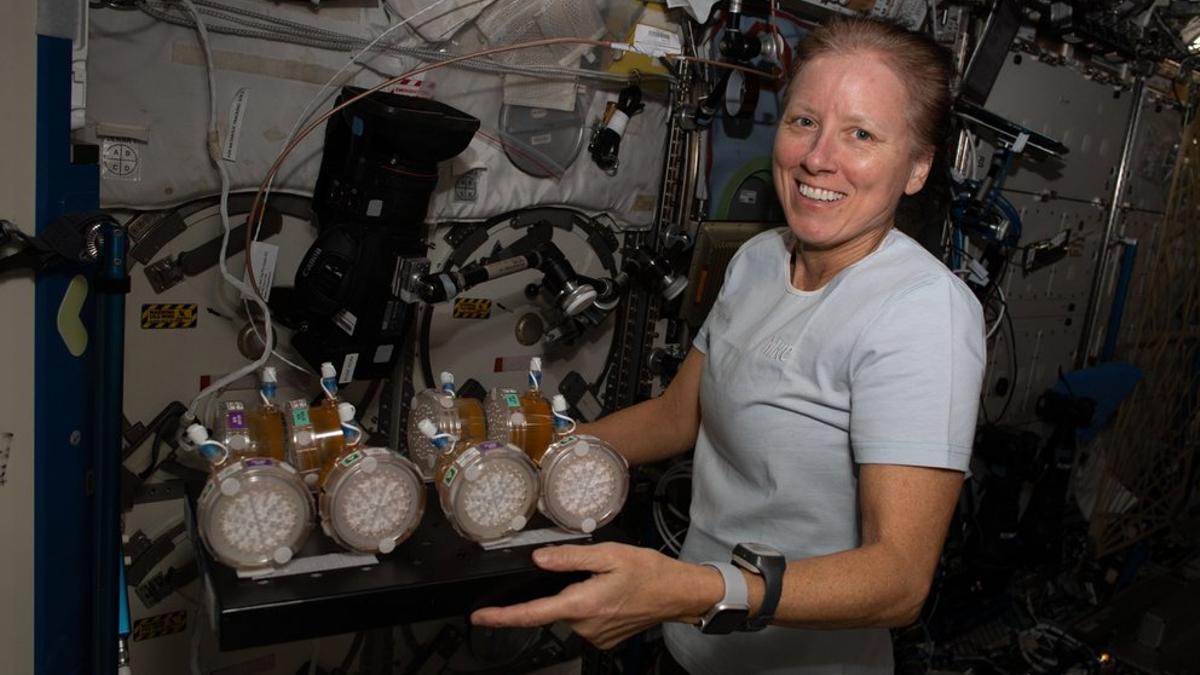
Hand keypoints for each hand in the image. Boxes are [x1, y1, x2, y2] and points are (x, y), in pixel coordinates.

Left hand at [470, 542, 718, 649]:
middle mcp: (586, 625)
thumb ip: (569, 557)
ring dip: (578, 596)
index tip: (480, 617)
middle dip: (563, 588)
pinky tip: (610, 595)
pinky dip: (590, 605)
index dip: (502, 617)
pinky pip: (584, 620)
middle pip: (554, 606)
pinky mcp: (603, 639)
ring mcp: (595, 635)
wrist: (678, 594)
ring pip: (570, 611)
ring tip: (608, 581)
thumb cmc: (650, 572)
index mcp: (582, 603)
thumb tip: (539, 560)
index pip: (531, 614)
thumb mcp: (609, 554)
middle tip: (594, 572)